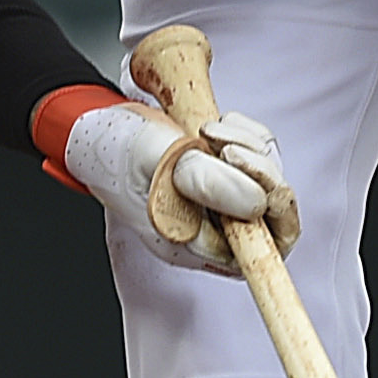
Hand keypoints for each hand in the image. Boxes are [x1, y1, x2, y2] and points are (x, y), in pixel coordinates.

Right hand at [64, 101, 300, 274]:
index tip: (266, 186)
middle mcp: (212, 229)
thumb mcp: (155, 158)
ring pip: (270, 180)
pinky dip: (248, 134)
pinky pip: (261, 156)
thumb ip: (201, 181)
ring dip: (252, 146)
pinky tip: (221, 125)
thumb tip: (255, 203)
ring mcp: (220, 202)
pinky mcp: (227, 174)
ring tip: (212, 131)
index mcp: (192, 243)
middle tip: (228, 147)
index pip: (260, 252)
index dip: (274, 218)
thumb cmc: (118, 151)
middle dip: (263, 172)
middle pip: (274, 216)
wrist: (103, 128)